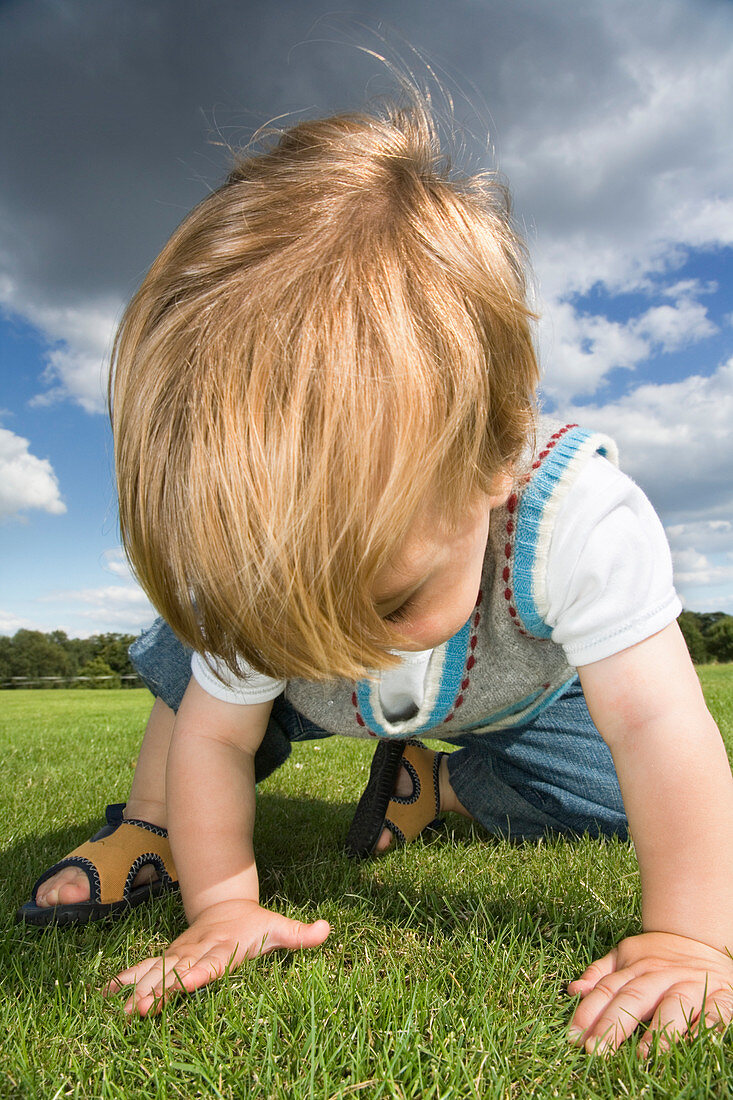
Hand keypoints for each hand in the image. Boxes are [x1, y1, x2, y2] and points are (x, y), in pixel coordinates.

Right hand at [103, 899, 329, 1015]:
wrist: (225, 904)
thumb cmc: (255, 924)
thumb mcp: (278, 927)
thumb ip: (300, 934)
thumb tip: (327, 930)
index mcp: (224, 947)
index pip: (213, 962)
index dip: (201, 972)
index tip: (189, 981)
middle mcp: (197, 950)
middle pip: (178, 970)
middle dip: (162, 987)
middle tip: (145, 1006)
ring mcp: (180, 953)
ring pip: (157, 970)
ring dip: (141, 988)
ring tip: (127, 1010)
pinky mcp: (169, 957)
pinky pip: (145, 967)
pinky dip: (127, 979)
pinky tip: (108, 996)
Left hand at [567, 932, 732, 1053]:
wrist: (700, 938)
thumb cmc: (658, 955)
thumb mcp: (625, 955)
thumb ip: (600, 973)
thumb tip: (574, 990)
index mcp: (635, 968)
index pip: (607, 989)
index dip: (588, 1012)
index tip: (573, 1036)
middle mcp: (660, 976)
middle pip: (633, 998)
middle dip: (613, 1025)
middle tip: (595, 1050)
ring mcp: (690, 985)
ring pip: (673, 1005)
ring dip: (658, 1031)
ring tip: (641, 1055)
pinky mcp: (720, 995)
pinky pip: (715, 1010)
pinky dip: (706, 1024)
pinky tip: (692, 1040)